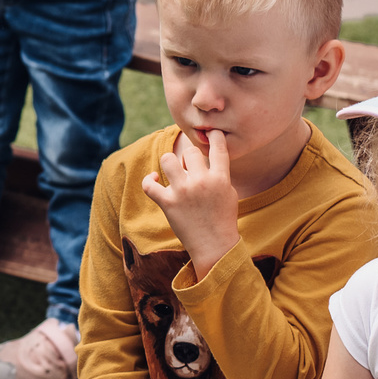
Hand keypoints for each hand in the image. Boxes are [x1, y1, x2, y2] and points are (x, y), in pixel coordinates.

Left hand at [140, 129, 241, 279]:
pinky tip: (154, 179)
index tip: (210, 133)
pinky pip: (149, 184)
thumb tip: (204, 156)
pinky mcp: (168, 203)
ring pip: (168, 159)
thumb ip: (218, 173)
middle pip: (189, 152)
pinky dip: (149, 180)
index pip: (218, 148)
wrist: (214, 245)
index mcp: (220, 178)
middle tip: (189, 170)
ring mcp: (183, 192)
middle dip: (188, 158)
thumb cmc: (222, 218)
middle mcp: (202, 182)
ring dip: (169, 164)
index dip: (214, 136)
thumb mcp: (228, 192)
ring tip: (174, 173)